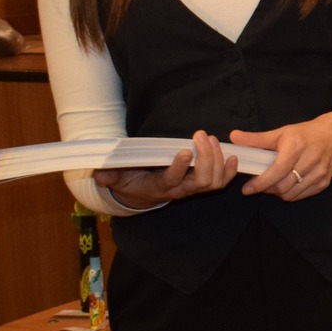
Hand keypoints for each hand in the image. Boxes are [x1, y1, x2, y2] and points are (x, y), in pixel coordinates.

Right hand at [94, 131, 236, 208]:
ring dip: (217, 160)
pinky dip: (229, 171)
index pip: (172, 180)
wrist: (141, 195)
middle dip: (206, 158)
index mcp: (159, 187)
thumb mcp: (116, 179)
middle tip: (202, 135)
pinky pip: (221, 183)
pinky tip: (233, 155)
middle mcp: (179, 190)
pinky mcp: (202, 185)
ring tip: (211, 138)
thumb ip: (108, 175)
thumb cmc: (130, 182)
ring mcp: (193, 189)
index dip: (180, 167)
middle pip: (201, 181)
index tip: (186, 150)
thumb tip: (98, 173)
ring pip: (213, 181)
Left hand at [231, 108, 331, 201]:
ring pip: (291, 194)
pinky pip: (301, 196)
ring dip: (277, 193)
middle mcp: (310, 160)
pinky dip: (290, 194)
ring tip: (272, 184)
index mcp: (297, 146)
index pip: (277, 170)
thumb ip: (256, 139)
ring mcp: (319, 173)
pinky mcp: (324, 182)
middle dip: (266, 189)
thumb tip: (233, 137)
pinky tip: (286, 184)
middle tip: (258, 184)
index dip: (261, 183)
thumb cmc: (305, 134)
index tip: (247, 189)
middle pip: (283, 186)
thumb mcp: (281, 132)